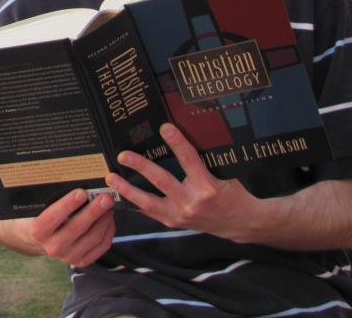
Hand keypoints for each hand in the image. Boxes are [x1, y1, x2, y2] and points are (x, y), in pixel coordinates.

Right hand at [27, 188, 116, 265]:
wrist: (37, 241)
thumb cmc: (40, 217)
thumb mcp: (39, 208)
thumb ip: (54, 198)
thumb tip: (80, 185)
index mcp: (38, 231)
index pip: (53, 217)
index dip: (68, 204)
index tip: (81, 192)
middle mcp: (52, 247)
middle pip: (77, 227)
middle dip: (94, 211)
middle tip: (105, 197)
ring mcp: (68, 257)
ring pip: (92, 237)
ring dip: (104, 220)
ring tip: (109, 205)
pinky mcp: (81, 262)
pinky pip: (100, 246)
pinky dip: (108, 231)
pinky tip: (109, 219)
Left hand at [105, 123, 257, 242]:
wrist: (241, 223)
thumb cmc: (233, 194)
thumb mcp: (224, 174)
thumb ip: (204, 160)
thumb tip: (181, 137)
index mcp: (208, 187)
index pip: (189, 160)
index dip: (177, 142)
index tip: (164, 127)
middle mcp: (192, 201)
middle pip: (161, 181)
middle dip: (140, 167)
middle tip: (123, 155)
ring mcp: (181, 215)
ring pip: (148, 202)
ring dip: (127, 189)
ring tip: (111, 177)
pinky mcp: (174, 222)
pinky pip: (150, 212)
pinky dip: (134, 202)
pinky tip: (120, 193)